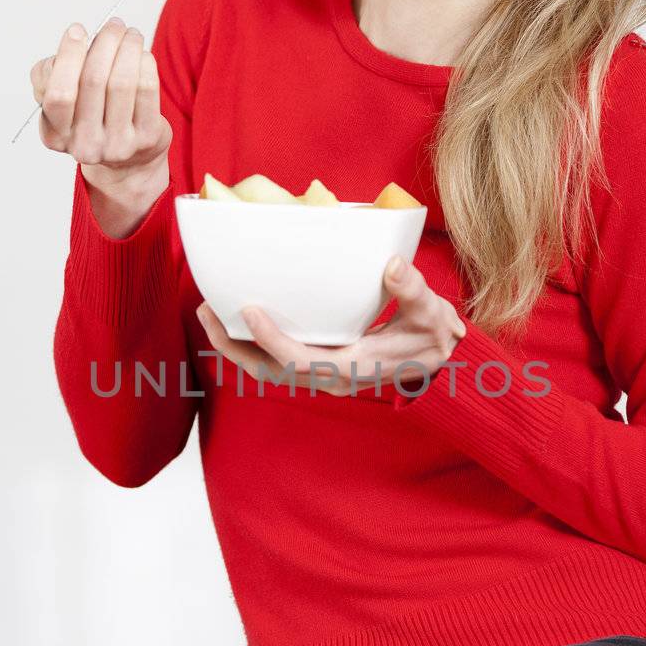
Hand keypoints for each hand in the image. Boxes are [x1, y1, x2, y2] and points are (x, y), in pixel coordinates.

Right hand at [29, 17, 170, 194]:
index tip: (78, 30)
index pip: (59, 94)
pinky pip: (146, 89)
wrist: (128, 157)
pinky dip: (144, 63)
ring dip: (128, 47)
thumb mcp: (61, 99)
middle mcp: (85, 145)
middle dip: (105, 42)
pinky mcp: (146, 138)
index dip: (68, 56)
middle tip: (113, 25)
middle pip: (93, 80)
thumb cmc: (90, 115)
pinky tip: (141, 55)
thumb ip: (51, 73)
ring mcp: (117, 145)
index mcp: (55, 135)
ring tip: (130, 34)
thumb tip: (72, 43)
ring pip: (122, 81)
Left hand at [195, 254, 467, 397]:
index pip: (301, 361)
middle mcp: (331, 379)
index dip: (271, 339)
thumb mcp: (430, 312)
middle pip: (270, 371)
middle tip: (206, 311)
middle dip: (234, 346)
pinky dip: (253, 344)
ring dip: (236, 347)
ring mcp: (322, 376)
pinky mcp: (319, 366)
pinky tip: (238, 319)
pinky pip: (277, 362)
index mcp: (353, 368)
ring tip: (209, 314)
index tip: (249, 310)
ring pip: (268, 370)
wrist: (439, 362)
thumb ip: (412, 290)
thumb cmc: (432, 335)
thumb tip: (391, 267)